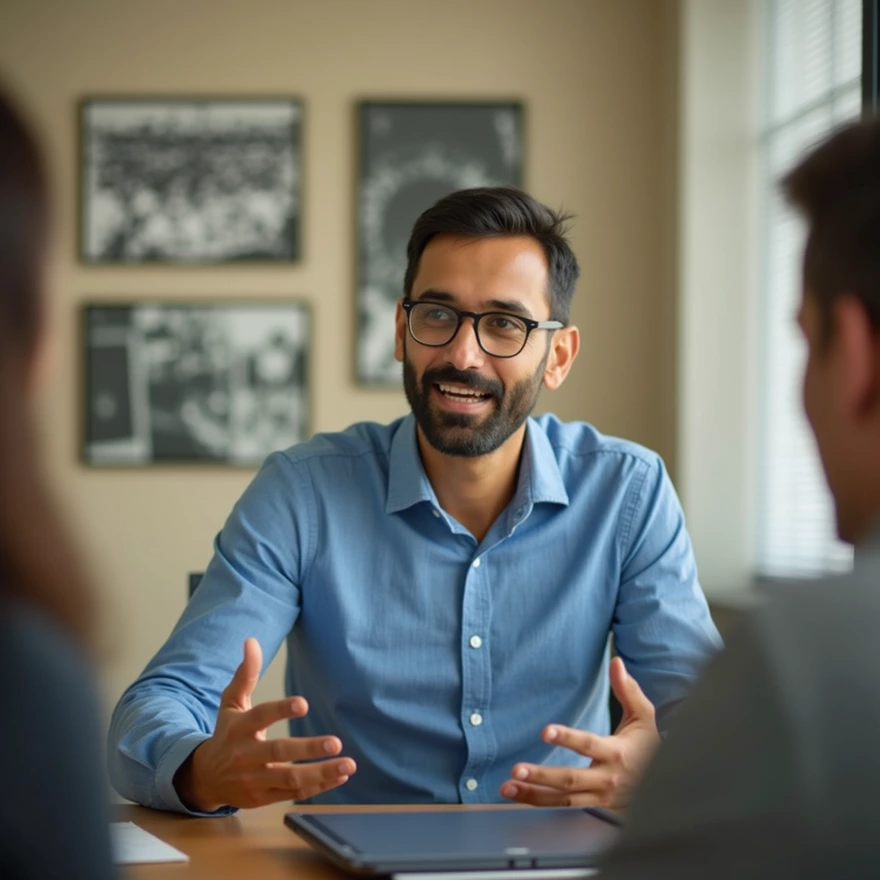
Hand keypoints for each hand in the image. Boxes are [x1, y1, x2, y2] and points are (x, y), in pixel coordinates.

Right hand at [174, 637, 355, 811]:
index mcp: (239, 728)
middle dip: (308, 748)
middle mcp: (246, 755)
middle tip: (336, 742)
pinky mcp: (263, 799)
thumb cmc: (226, 733)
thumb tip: (251, 641)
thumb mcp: (230, 703)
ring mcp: (255, 780)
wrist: (204, 778)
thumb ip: (245, 674)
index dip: (281, 709)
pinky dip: (318, 788)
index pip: (261, 716)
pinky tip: (340, 775)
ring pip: (290, 780)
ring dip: (321, 773)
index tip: (304, 703)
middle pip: (278, 752)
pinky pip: (293, 794)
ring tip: (348, 764)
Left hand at [500, 657, 659, 809]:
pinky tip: (520, 798)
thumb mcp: (644, 716)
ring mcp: (600, 797)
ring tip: (508, 787)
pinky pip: (564, 809)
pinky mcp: (594, 808)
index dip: (567, 738)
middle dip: (542, 775)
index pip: (588, 745)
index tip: (545, 731)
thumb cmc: (650, 747)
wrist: (667, 786)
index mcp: (617, 753)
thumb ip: (628, 690)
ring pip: (563, 800)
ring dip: (533, 795)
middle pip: (571, 780)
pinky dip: (541, 804)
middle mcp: (607, 779)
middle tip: (516, 768)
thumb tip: (616, 663)